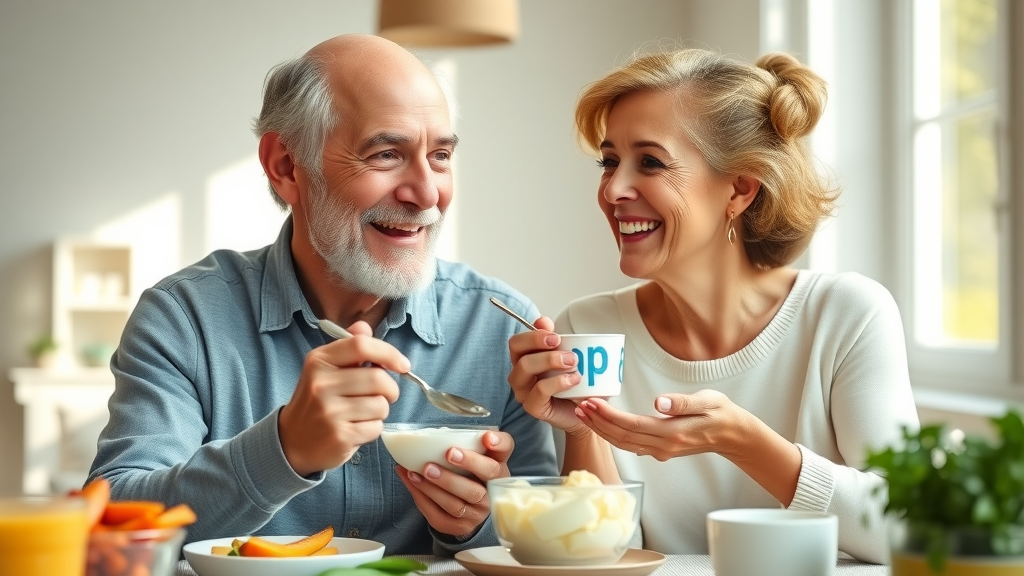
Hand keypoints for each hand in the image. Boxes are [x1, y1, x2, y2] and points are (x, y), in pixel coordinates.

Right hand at [278, 321, 404, 476]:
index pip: (361, 345)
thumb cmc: (317, 401)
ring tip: (363, 412)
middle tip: (384, 395)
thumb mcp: (325, 369)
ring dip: (381, 410)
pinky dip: (373, 428)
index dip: (389, 353)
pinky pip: (376, 427)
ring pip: (381, 405)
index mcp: (319, 361)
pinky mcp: (339, 436)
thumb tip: (364, 327)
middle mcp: (321, 384)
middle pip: (378, 378)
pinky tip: (356, 427)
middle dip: (390, 388)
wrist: (292, 441)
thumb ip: (348, 347)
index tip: (403, 365)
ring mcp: (329, 411)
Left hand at [396, 430, 512, 537]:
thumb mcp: (478, 458)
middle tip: (447, 454)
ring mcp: (475, 514)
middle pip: (480, 487)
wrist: (472, 510)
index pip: (505, 453)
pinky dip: (422, 497)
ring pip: (456, 504)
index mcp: (498, 469)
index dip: (498, 445)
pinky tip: (412, 482)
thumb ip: (468, 444)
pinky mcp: (458, 527)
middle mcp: (491, 494)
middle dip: (462, 470)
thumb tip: (434, 433)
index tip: (486, 437)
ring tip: (417, 472)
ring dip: (434, 487)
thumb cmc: (471, 476)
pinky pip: (438, 515)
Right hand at [506, 317, 589, 436]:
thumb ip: (558, 340)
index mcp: (526, 359)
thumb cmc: (576, 384)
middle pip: (517, 350)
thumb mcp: (571, 357)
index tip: (555, 334)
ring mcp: (523, 391)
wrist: (586, 410)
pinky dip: (558, 382)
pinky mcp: (533, 407)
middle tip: (563, 345)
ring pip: (525, 368)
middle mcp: (520, 374)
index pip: (517, 341)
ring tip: (573, 363)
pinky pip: (539, 390)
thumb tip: (543, 321)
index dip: (533, 334)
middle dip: (539, 342)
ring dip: (549, 360)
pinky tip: (574, 380)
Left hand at [576, 390, 753, 460]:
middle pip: (622, 436)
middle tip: (579, 406)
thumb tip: (659, 402)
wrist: (733, 435)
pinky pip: (630, 444)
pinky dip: (612, 434)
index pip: (632, 425)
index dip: (609, 416)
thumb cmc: (721, 414)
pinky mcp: (660, 450)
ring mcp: (661, 451)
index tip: (592, 403)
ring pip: (623, 443)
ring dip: (601, 429)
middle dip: (598, 422)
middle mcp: (663, 446)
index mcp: (672, 433)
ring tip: (583, 413)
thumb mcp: (708, 401)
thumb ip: (683, 402)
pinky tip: (601, 424)